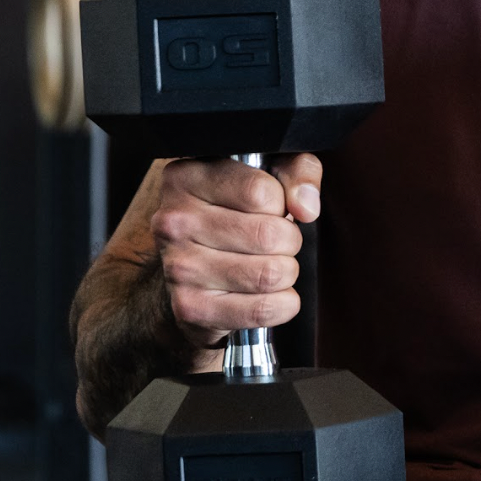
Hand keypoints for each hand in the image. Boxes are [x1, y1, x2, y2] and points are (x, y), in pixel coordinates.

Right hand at [151, 154, 322, 350]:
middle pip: (270, 235)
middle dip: (289, 242)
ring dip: (286, 273)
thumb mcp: (267, 175)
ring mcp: (179, 267)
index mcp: (186, 177)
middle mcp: (174, 221)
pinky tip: (269, 294)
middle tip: (277, 244)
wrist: (188, 272)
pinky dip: (282, 305)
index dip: (282, 204)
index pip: (261, 191)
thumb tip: (305, 207)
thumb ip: (297, 171)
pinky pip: (262, 309)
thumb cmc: (234, 217)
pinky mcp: (191, 307)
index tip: (272, 209)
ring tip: (270, 266)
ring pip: (270, 274)